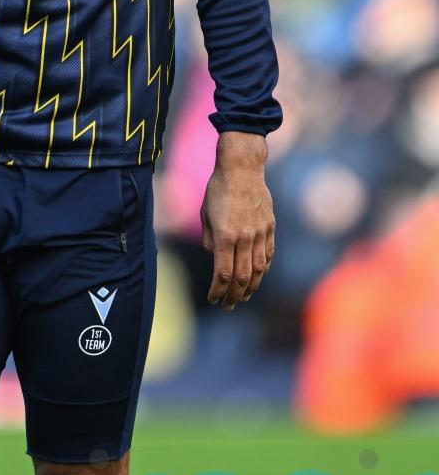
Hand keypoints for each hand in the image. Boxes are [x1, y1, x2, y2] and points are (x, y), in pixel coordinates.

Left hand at [200, 132, 274, 310]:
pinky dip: (263, 269)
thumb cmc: (218, 189)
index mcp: (225, 236)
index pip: (223, 274)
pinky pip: (268, 254)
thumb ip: (210, 239)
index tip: (213, 300)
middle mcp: (244, 238)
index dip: (218, 291)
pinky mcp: (270, 227)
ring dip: (251, 287)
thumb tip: (215, 258)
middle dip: (233, 296)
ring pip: (259, 269)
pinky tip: (257, 277)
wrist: (242, 168)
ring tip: (243, 297)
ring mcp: (260, 233)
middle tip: (228, 306)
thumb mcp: (205, 214)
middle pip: (242, 277)